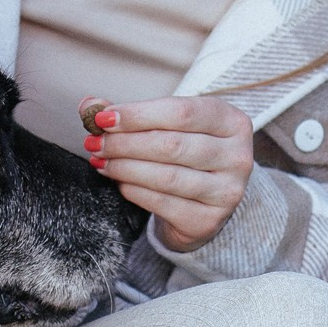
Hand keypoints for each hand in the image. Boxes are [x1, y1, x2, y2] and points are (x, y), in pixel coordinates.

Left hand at [80, 95, 253, 251]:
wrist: (204, 203)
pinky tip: (120, 182)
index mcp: (232, 121)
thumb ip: (130, 114)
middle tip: (95, 143)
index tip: (103, 118)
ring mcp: (227, 191)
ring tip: (101, 162)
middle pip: (172, 145)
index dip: (138, 115)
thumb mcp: (167, 127)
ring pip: (166, 176)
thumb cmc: (184, 155)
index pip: (182, 112)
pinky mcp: (208, 220)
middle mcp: (238, 156)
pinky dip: (134, 191)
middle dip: (125, 143)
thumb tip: (89, 105)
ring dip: (124, 168)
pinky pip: (162, 203)